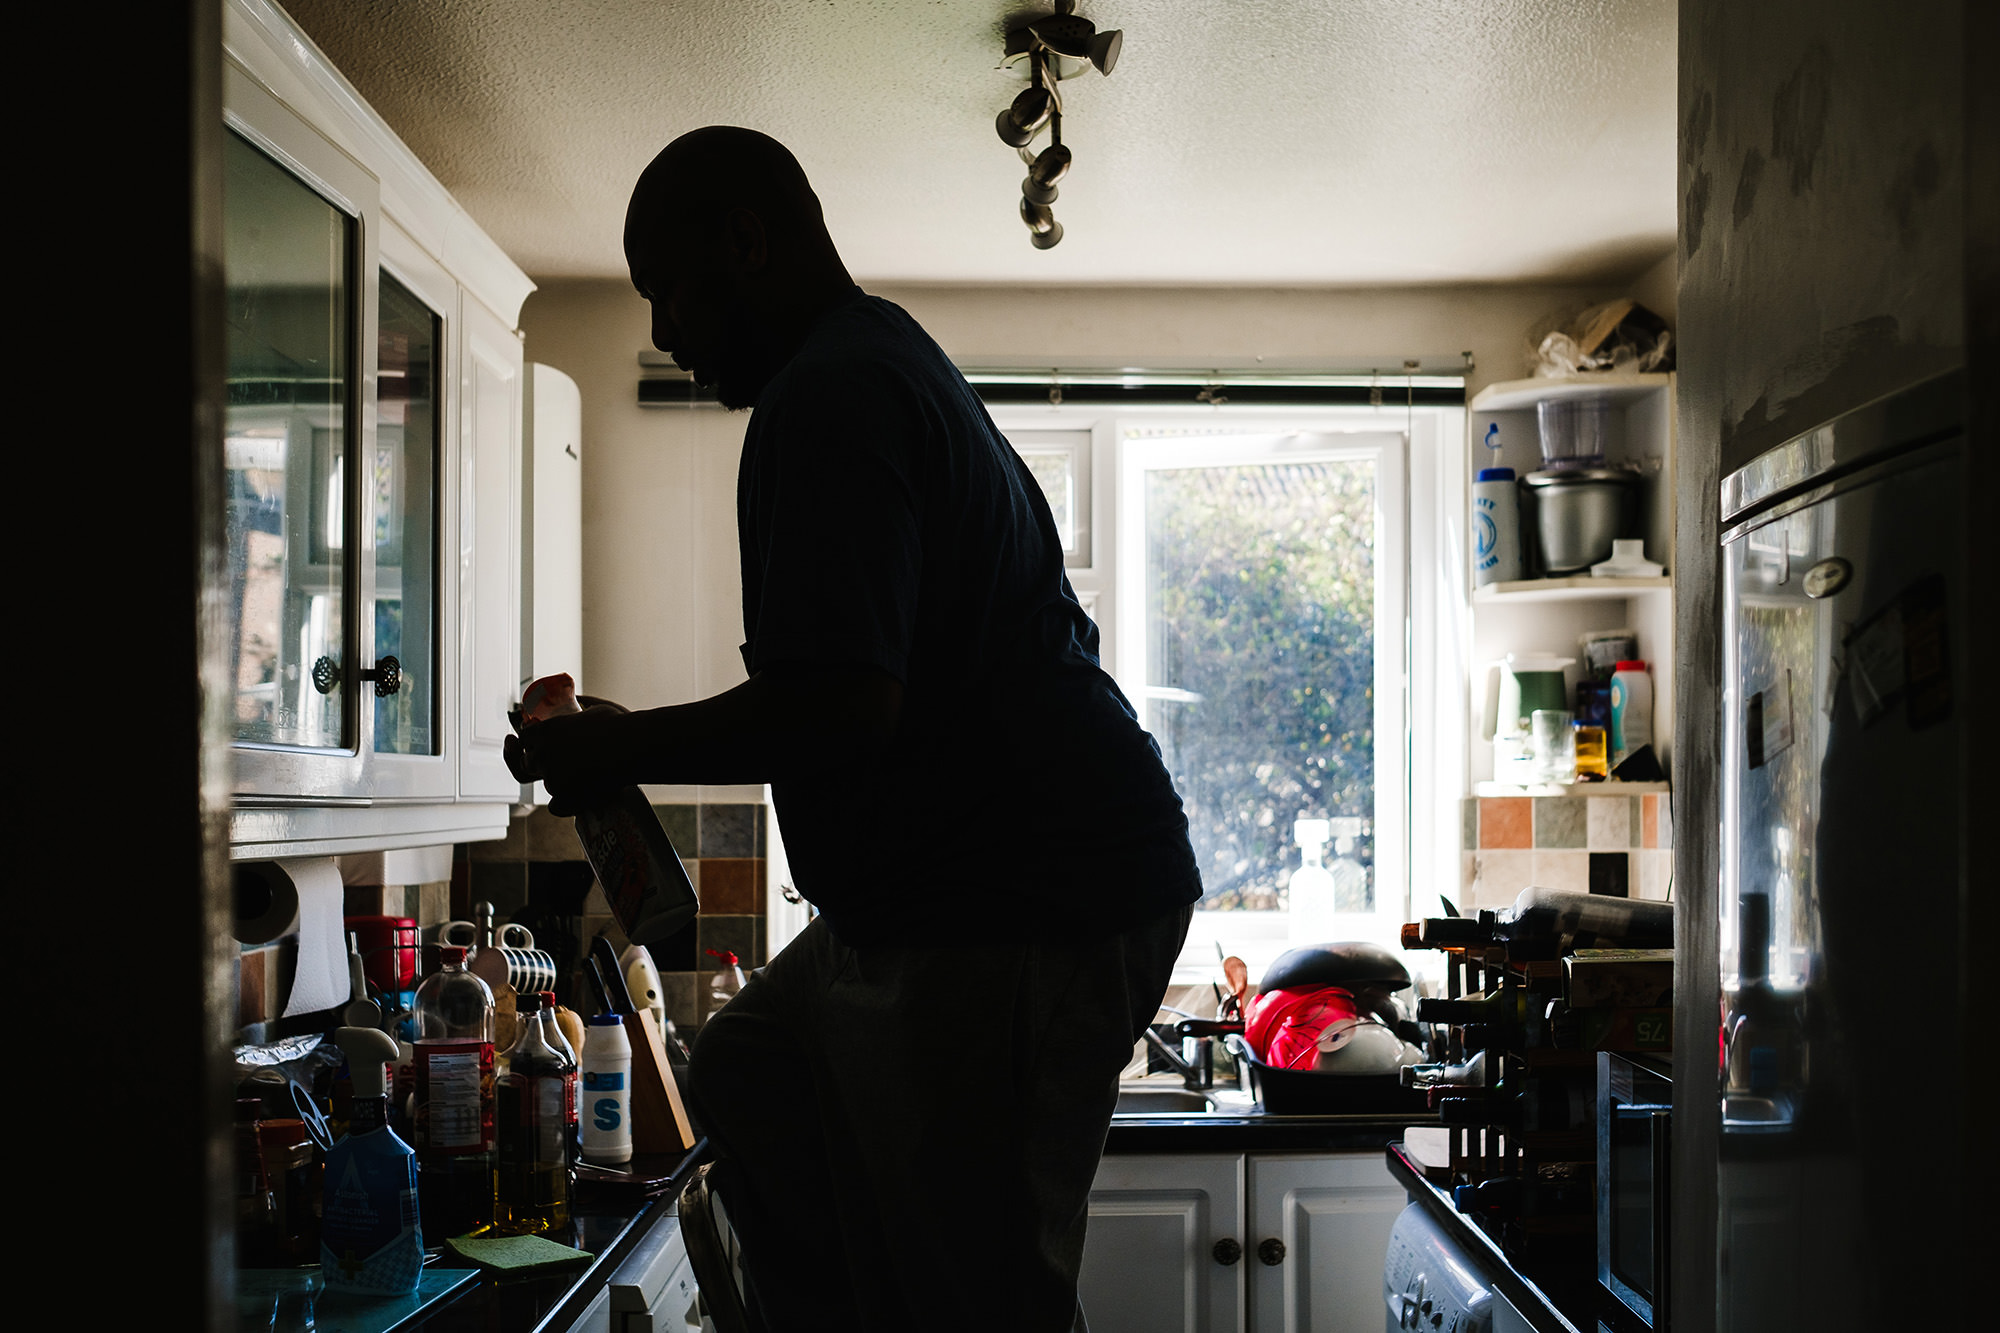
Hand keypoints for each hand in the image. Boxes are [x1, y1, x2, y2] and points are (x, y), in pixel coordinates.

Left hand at [506, 703, 634, 813]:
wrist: (634, 748)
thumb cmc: (619, 726)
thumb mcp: (597, 708)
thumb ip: (583, 704)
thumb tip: (577, 699)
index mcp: (547, 730)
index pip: (525, 738)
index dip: (530, 742)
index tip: (538, 745)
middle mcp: (544, 753)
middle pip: (527, 762)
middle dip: (536, 763)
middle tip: (554, 763)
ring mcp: (552, 776)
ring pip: (545, 783)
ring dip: (556, 781)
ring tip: (576, 778)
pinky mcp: (564, 795)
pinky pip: (555, 806)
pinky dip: (563, 804)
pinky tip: (572, 800)